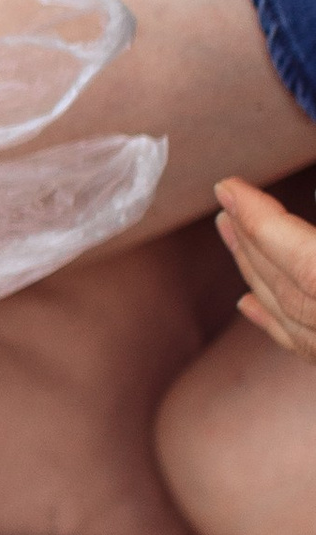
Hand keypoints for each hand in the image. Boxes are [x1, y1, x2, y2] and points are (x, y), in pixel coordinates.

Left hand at [216, 176, 315, 360]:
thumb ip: (315, 236)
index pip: (301, 260)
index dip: (261, 221)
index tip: (229, 188)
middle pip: (289, 284)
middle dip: (252, 240)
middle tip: (227, 204)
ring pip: (290, 316)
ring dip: (255, 271)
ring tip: (232, 235)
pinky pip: (304, 346)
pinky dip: (271, 320)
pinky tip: (247, 303)